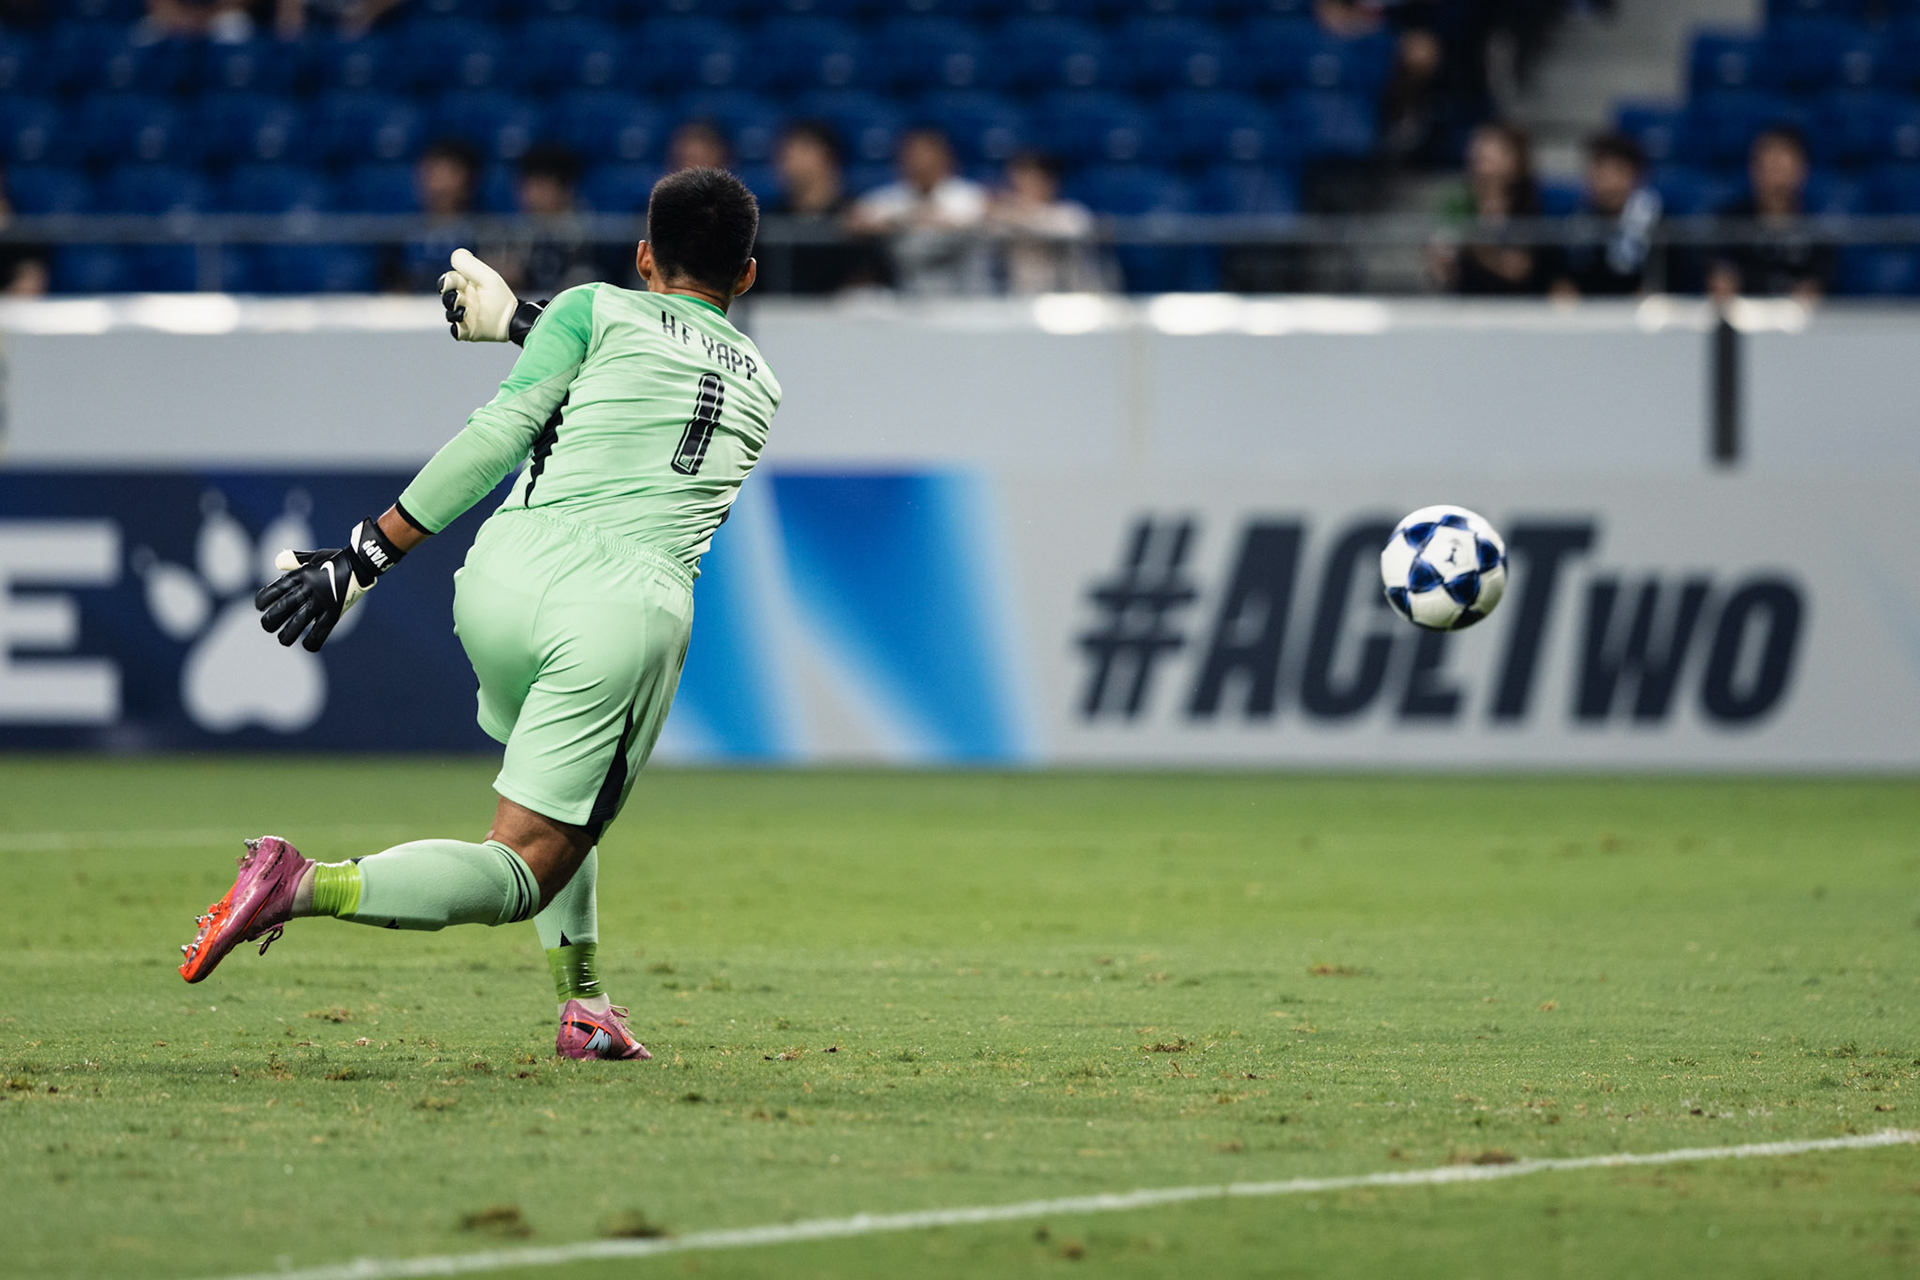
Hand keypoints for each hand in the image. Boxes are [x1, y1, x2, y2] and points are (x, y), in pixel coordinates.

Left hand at [254, 518, 402, 652]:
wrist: (362, 563)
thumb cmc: (336, 559)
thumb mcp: (314, 556)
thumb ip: (294, 560)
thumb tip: (278, 562)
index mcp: (301, 574)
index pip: (274, 591)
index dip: (263, 601)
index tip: (261, 607)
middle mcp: (309, 588)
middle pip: (282, 609)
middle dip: (271, 621)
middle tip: (268, 626)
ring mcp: (323, 601)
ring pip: (299, 623)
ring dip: (287, 635)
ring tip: (284, 639)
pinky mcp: (336, 612)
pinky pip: (321, 631)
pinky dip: (312, 641)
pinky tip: (307, 644)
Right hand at [440, 248, 517, 341]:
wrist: (513, 318)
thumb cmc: (500, 296)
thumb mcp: (487, 277)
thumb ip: (470, 265)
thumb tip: (455, 255)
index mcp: (465, 285)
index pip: (449, 280)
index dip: (448, 281)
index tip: (451, 282)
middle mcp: (462, 300)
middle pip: (446, 296)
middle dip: (448, 297)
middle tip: (458, 298)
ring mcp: (464, 316)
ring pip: (449, 313)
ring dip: (453, 312)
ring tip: (464, 311)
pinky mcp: (467, 331)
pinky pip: (455, 331)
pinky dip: (456, 328)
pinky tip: (461, 323)